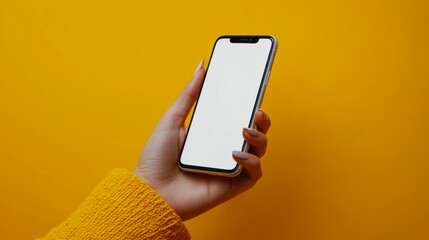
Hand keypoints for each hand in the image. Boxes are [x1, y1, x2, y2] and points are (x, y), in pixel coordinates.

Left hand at [134, 60, 271, 220]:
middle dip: (262, 119)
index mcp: (212, 133)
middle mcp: (224, 148)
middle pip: (254, 131)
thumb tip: (201, 67)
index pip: (237, 115)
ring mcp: (230, 166)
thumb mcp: (171, 119)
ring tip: (245, 130)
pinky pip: (254, 172)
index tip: (253, 88)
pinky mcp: (233, 184)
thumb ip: (188, 94)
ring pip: (259, 149)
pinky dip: (251, 161)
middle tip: (256, 110)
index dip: (249, 104)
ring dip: (259, 137)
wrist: (150, 190)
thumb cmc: (157, 158)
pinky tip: (236, 154)